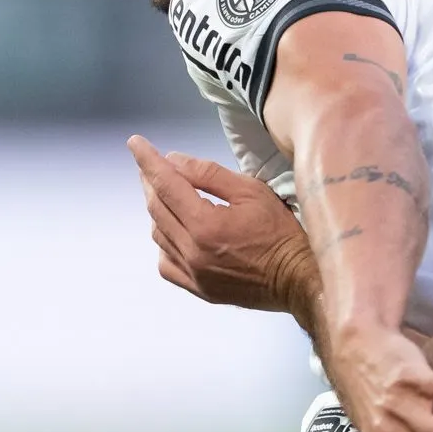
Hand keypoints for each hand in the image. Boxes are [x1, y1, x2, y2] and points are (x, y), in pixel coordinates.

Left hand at [128, 135, 316, 317]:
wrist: (297, 279)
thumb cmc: (281, 234)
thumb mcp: (251, 191)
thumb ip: (208, 174)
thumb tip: (174, 161)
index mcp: (205, 225)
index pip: (165, 185)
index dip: (148, 161)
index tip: (135, 144)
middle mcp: (192, 252)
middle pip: (157, 208)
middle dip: (150, 181)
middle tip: (151, 164)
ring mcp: (192, 273)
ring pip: (158, 235)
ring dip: (157, 209)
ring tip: (166, 193)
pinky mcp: (197, 288)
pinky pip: (166, 263)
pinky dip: (164, 242)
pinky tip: (174, 231)